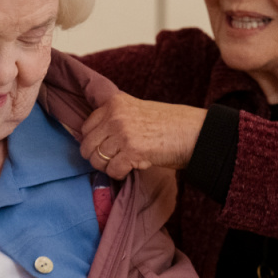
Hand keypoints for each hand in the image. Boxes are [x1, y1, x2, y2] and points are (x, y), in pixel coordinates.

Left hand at [80, 94, 206, 179]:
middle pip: (87, 146)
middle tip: (112, 161)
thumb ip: (115, 117)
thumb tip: (94, 137)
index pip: (85, 127)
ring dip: (108, 167)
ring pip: (97, 160)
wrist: (192, 132)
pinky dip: (119, 174)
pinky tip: (130, 169)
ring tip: (123, 164)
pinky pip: (112, 170)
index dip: (93, 142)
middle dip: (97, 158)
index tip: (103, 148)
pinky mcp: (132, 151)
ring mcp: (123, 133)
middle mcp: (116, 116)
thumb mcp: (136, 110)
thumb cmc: (167, 124)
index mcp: (115, 103)